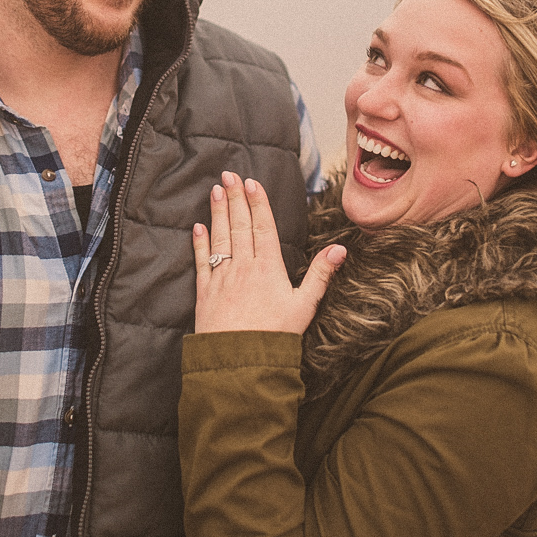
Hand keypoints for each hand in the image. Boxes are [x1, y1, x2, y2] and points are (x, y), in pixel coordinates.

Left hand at [192, 171, 345, 334]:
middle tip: (228, 175)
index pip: (263, 227)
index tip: (251, 183)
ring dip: (217, 213)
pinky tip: (197, 227)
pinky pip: (201, 261)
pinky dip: (199, 243)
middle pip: (239, 225)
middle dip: (235, 198)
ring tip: (215, 191)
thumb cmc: (275, 336)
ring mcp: (222, 278)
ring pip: (219, 238)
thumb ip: (321, 275)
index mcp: (269, 268)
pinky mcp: (205, 292)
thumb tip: (339, 249)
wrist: (239, 361)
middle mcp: (244, 267)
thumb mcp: (305, 306)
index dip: (257, 203)